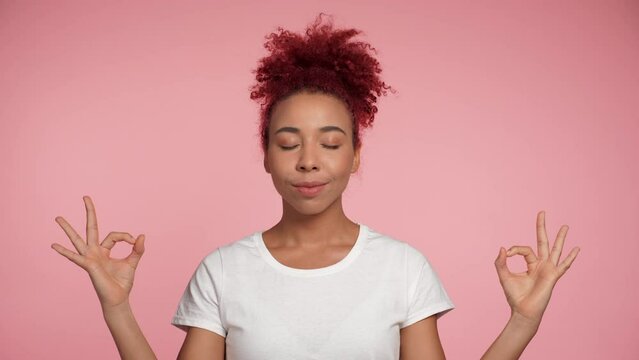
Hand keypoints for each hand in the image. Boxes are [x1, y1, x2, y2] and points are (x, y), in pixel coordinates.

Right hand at [51, 195, 145, 310]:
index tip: (134, 241)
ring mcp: (90, 258)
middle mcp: (95, 252)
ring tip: (57, 217)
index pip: (114, 235)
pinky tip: (53, 245)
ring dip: (68, 228)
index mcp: (105, 250)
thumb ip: (137, 249)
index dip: (125, 236)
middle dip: (90, 212)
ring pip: (78, 239)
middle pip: (91, 228)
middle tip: (86, 196)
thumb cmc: (122, 282)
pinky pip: (76, 257)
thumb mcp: (133, 262)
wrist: (118, 298)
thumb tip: (141, 235)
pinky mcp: (89, 266)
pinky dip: (65, 252)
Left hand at [494, 211, 579, 325]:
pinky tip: (577, 249)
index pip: (524, 249)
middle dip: (541, 227)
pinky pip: (563, 266)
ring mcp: (548, 269)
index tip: (507, 253)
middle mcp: (541, 264)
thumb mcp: (504, 276)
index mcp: (531, 264)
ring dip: (560, 237)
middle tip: (542, 212)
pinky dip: (570, 258)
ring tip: (565, 226)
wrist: (523, 310)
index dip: (515, 248)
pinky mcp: (552, 276)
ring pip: (555, 249)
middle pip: (542, 241)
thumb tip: (502, 248)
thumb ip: (501, 262)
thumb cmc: (515, 295)